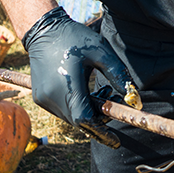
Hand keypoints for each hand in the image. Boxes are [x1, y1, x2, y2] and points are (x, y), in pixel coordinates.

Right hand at [21, 6, 139, 146]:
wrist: (44, 31)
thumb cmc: (75, 39)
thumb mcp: (102, 52)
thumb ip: (118, 74)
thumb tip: (133, 97)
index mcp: (67, 86)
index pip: (84, 119)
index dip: (101, 132)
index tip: (116, 140)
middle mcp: (52, 97)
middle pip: (78, 121)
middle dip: (98, 119)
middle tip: (113, 103)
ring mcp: (43, 99)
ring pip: (70, 117)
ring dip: (87, 112)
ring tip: (102, 92)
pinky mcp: (40, 98)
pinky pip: (62, 111)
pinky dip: (76, 108)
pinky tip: (85, 91)